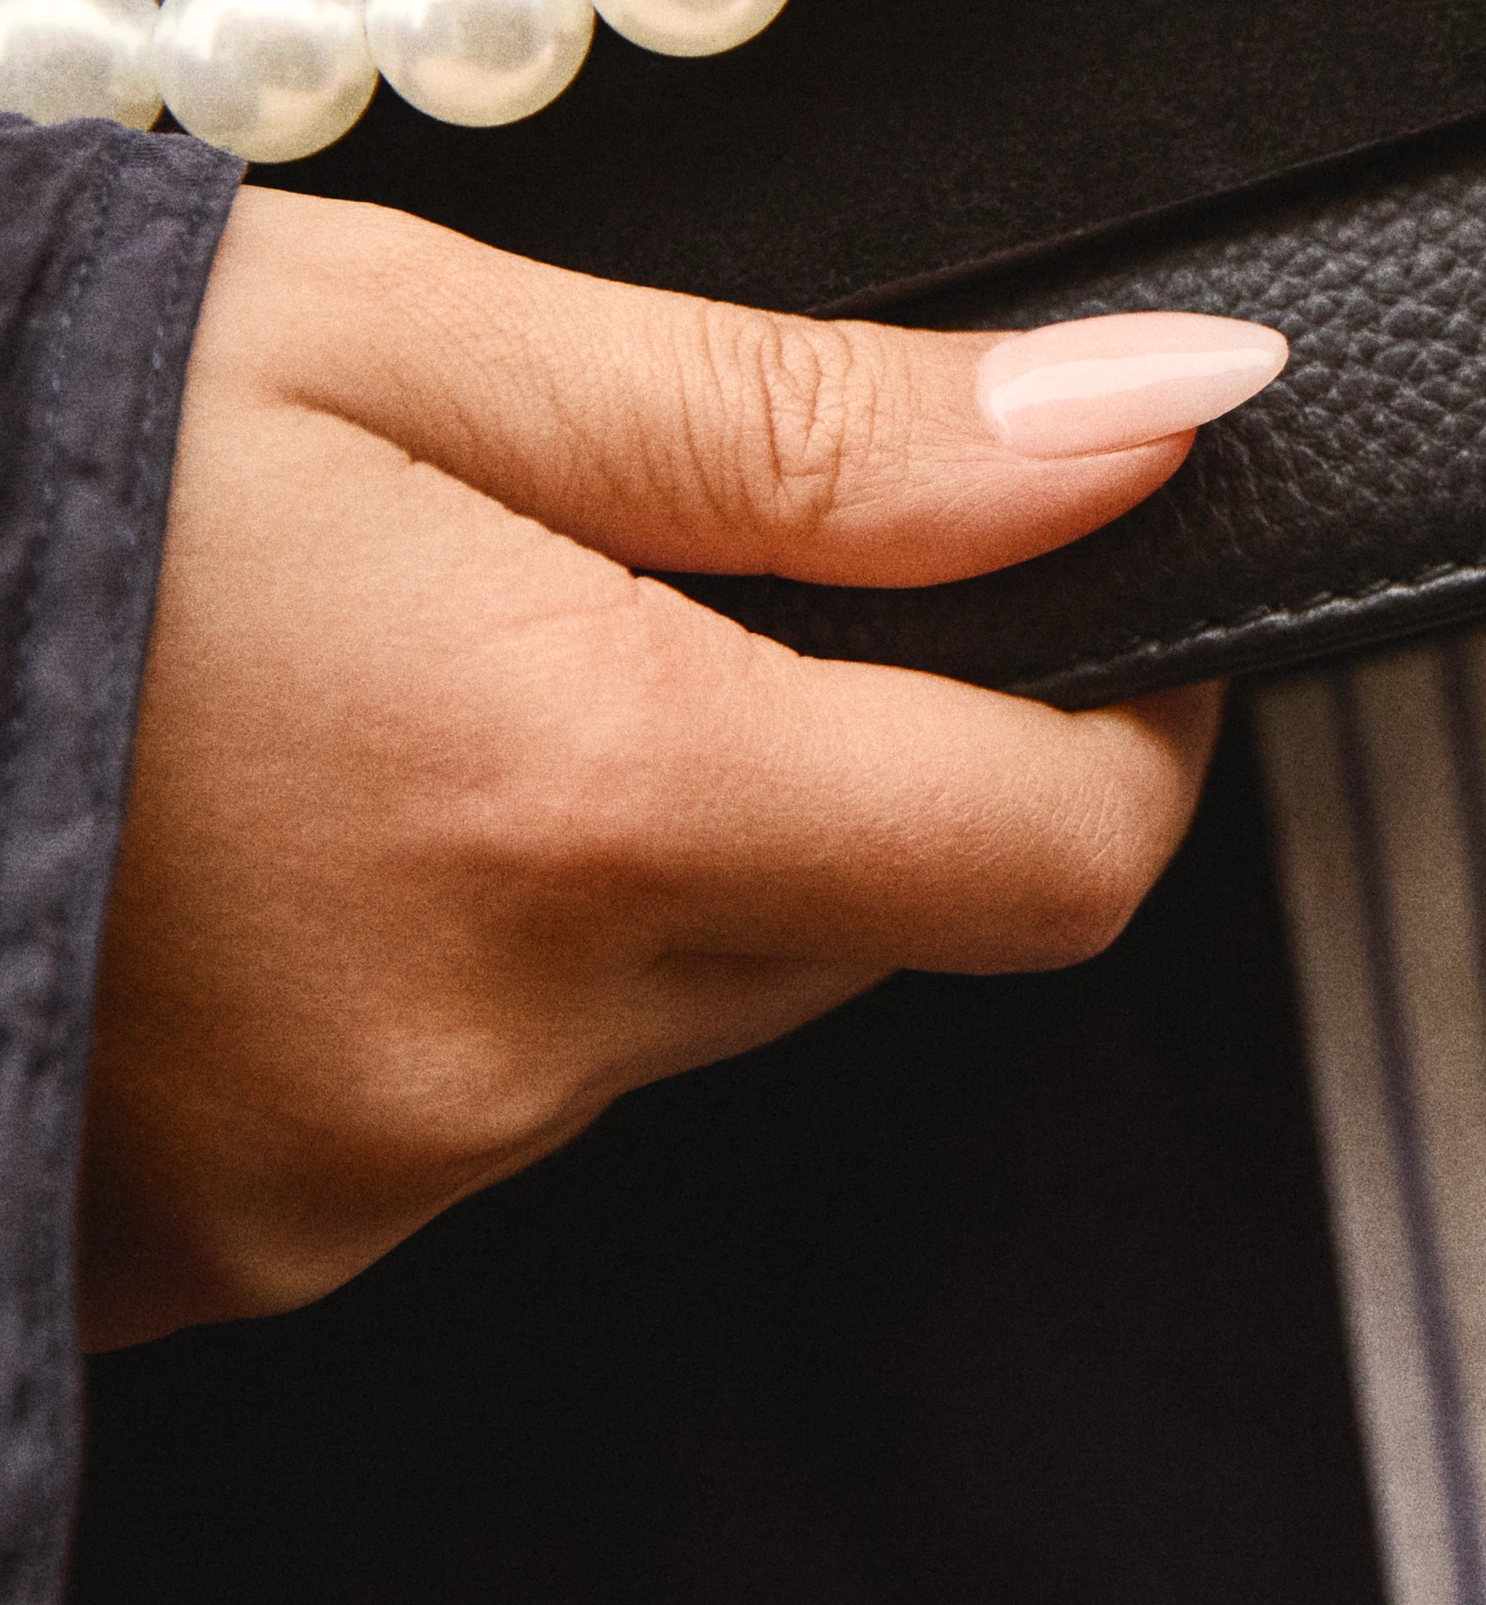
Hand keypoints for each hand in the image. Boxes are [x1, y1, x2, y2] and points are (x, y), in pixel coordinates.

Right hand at [82, 196, 1275, 1346]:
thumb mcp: (406, 344)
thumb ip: (813, 424)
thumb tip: (1160, 421)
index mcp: (579, 800)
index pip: (1048, 855)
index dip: (1122, 712)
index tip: (1081, 587)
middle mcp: (485, 1052)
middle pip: (837, 920)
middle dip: (799, 743)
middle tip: (588, 552)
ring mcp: (333, 1190)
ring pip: (637, 1011)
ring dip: (590, 848)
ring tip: (341, 667)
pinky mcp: (206, 1260)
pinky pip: (445, 1108)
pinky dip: (419, 962)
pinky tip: (241, 820)